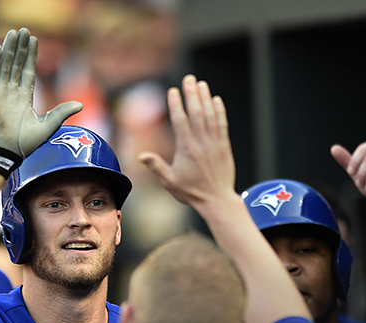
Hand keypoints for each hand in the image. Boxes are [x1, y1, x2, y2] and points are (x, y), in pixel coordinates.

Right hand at [0, 28, 81, 156]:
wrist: (6, 154)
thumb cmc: (24, 144)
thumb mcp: (47, 126)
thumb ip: (61, 113)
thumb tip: (81, 104)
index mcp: (24, 98)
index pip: (28, 72)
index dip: (31, 56)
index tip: (33, 40)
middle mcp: (11, 93)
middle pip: (16, 65)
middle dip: (20, 48)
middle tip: (23, 30)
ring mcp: (0, 94)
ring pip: (4, 66)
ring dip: (8, 50)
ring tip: (12, 33)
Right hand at [138, 74, 236, 209]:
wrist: (216, 200)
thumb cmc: (191, 192)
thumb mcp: (170, 182)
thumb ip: (157, 167)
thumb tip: (141, 156)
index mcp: (186, 149)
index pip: (180, 121)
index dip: (176, 104)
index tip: (173, 91)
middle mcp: (201, 143)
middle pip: (197, 113)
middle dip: (192, 94)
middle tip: (189, 79)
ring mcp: (214, 143)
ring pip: (210, 115)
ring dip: (206, 98)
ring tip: (201, 84)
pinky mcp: (224, 146)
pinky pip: (222, 124)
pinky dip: (219, 111)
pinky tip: (216, 100)